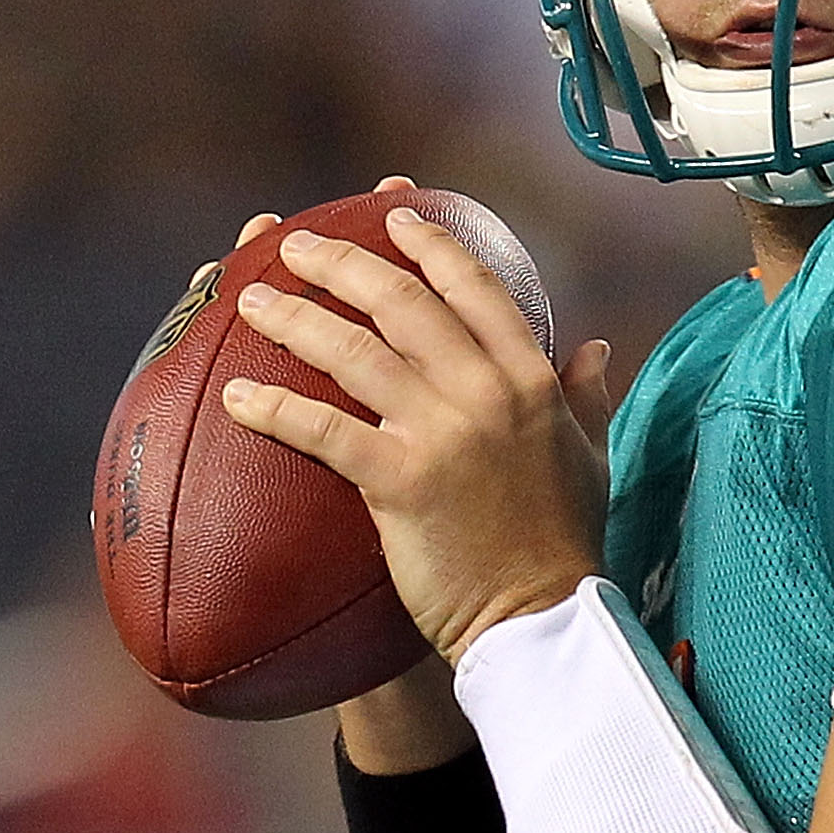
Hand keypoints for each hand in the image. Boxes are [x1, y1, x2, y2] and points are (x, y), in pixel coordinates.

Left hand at [219, 201, 611, 667]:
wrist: (542, 617)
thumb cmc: (566, 545)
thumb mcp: (591, 457)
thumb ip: (586, 396)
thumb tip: (595, 348)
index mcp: (530, 378)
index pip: (476, 286)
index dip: (430, 243)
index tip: (392, 215)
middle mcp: (486, 392)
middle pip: (400, 301)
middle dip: (340, 263)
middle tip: (294, 246)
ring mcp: (442, 433)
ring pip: (354, 351)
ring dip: (295, 317)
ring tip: (251, 301)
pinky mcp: (400, 482)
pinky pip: (323, 431)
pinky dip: (275, 408)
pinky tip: (238, 396)